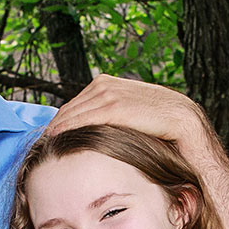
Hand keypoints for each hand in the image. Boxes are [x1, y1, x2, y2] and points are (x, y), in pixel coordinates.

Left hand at [47, 75, 202, 143]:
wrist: (188, 125)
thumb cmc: (162, 131)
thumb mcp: (131, 121)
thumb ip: (111, 120)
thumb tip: (88, 134)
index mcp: (109, 83)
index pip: (76, 103)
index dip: (61, 120)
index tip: (48, 138)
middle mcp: (108, 84)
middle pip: (71, 107)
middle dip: (55, 125)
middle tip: (39, 144)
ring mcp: (113, 92)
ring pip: (75, 112)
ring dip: (58, 128)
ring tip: (44, 145)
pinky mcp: (118, 105)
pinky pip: (87, 117)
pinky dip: (69, 127)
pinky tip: (57, 138)